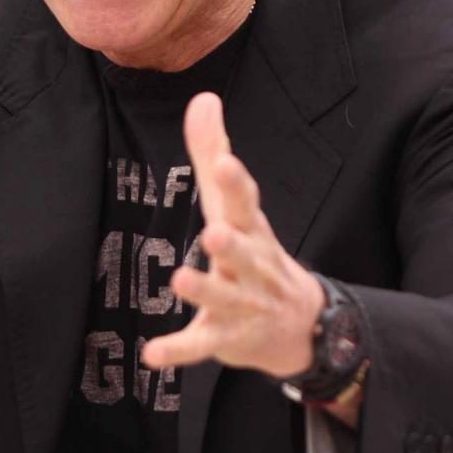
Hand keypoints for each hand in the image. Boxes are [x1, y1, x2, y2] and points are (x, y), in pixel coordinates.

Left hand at [141, 92, 324, 378]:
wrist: (300, 325)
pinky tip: (152, 354)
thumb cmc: (255, 250)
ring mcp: (242, 304)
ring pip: (225, 297)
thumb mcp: (236, 204)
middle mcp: (252, 265)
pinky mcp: (226, 338)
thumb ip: (213, 154)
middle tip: (214, 232)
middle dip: (232, 243)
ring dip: (205, 289)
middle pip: (245, 251)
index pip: (246, 202)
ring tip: (180, 279)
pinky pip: (202, 344)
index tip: (227, 161)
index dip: (237, 184)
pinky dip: (179, 351)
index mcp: (252, 228)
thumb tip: (202, 98)